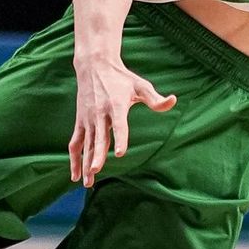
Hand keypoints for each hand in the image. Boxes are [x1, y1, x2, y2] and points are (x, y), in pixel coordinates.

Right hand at [70, 57, 176, 187]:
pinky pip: (75, 142)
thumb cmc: (121, 78)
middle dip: (97, 155)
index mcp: (116, 105)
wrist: (94, 66)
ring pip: (85, 144)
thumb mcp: (140, 85)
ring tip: (86, 182)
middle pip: (99, 138)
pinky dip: (74, 158)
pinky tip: (76, 174)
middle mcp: (100, 113)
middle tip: (96, 171)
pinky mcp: (80, 121)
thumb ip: (155, 99)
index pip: (119, 124)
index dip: (120, 138)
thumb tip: (173, 101)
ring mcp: (88, 119)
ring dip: (84, 163)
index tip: (120, 153)